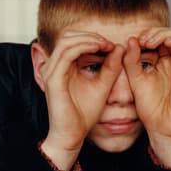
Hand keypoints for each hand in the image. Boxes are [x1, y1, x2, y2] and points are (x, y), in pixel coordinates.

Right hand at [36, 33, 124, 169]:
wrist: (72, 135)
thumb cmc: (83, 114)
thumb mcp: (103, 86)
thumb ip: (110, 67)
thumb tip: (119, 47)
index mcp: (62, 67)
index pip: (74, 40)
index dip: (93, 38)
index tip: (112, 45)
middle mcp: (53, 66)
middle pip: (68, 36)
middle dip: (90, 35)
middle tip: (108, 42)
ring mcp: (51, 71)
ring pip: (67, 41)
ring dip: (88, 39)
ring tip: (105, 44)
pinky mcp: (53, 79)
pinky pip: (67, 54)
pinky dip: (83, 47)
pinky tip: (98, 50)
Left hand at [124, 28, 170, 167]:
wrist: (162, 127)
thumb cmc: (150, 108)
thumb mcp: (135, 80)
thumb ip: (131, 60)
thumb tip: (131, 39)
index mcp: (159, 63)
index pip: (156, 39)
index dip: (144, 36)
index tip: (131, 44)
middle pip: (167, 34)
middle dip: (153, 32)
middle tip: (141, 40)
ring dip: (163, 33)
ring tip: (149, 41)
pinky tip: (164, 43)